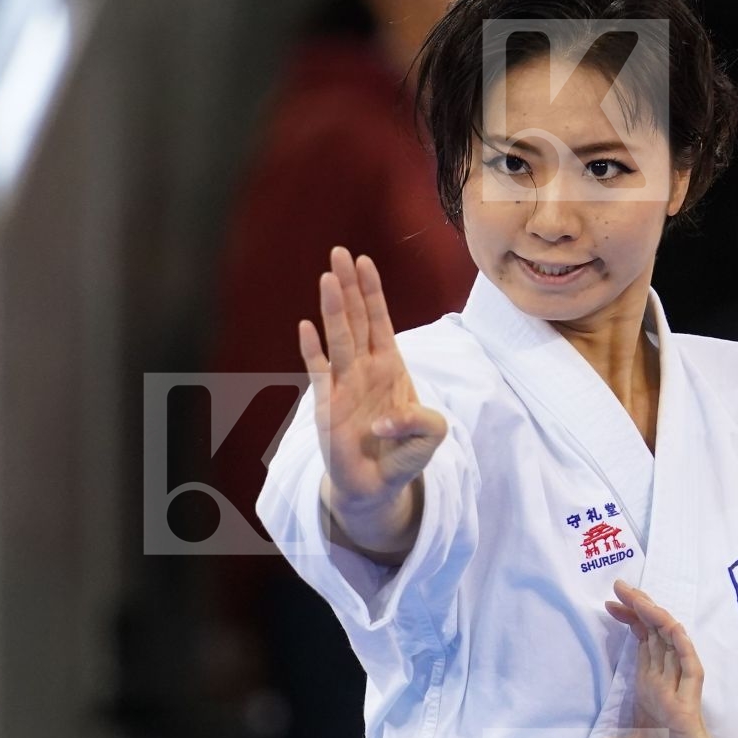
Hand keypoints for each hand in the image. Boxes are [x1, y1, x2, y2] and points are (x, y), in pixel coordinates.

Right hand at [301, 247, 446, 545]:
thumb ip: (421, 421)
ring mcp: (343, 385)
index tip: (365, 261)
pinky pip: (318, 373)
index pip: (380, 322)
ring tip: (328, 277)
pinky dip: (313, 351)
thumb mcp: (432, 435)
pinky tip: (306, 327)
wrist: (377, 485)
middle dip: (350, 286)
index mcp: (390, 367)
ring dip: (334, 308)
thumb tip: (384, 419)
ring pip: (338, 338)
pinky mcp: (327, 406)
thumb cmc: (404, 454)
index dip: (373, 292)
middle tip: (339, 252)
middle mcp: (364, 369)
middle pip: (356, 319)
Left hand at [597, 580, 737, 737]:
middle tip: (620, 585)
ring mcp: (679, 694)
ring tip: (638, 597)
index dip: (631, 621)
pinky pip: (690, 670)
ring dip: (656, 618)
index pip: (645, 645)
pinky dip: (682, 647)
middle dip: (639, 608)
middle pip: (656, 636)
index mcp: (653, 690)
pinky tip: (672, 627)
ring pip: (672, 644)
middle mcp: (666, 685)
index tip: (612, 603)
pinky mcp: (688, 709)